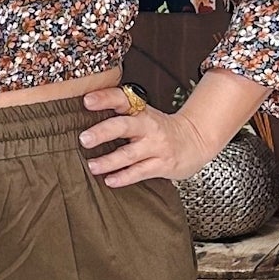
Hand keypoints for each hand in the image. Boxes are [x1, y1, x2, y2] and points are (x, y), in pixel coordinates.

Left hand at [78, 84, 210, 186]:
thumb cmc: (161, 129)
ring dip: (109, 161)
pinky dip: (124, 177)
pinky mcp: (162, 165)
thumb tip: (82, 113)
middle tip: (84, 139)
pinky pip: (140, 172)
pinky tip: (110, 180)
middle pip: (124, 127)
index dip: (104, 99)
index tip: (87, 101)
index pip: (122, 99)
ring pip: (130, 154)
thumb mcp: (144, 115)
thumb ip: (120, 113)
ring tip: (92, 166)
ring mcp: (156, 146)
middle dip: (103, 132)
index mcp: (141, 111)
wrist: (195, 140)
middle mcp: (148, 127)